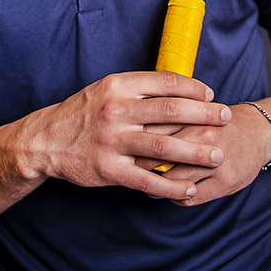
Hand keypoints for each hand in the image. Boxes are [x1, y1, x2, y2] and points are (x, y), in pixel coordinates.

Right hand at [2, 71, 230, 200]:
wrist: (45, 141)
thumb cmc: (83, 114)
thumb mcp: (106, 90)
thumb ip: (137, 89)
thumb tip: (178, 88)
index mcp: (118, 87)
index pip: (164, 82)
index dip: (192, 88)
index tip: (210, 94)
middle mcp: (116, 111)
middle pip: (170, 110)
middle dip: (204, 114)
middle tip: (225, 118)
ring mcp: (112, 141)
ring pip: (163, 145)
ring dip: (195, 151)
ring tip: (217, 154)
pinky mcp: (108, 169)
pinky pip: (146, 179)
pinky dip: (170, 186)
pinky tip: (189, 188)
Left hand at [135, 103, 270, 207]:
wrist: (260, 132)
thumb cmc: (220, 121)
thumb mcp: (196, 111)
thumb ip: (169, 116)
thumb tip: (133, 126)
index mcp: (195, 116)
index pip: (156, 128)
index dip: (137, 138)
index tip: (127, 143)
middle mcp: (206, 137)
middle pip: (162, 154)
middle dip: (142, 162)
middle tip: (132, 165)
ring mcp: (216, 161)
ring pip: (175, 179)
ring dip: (157, 185)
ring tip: (150, 183)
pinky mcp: (225, 182)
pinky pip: (190, 196)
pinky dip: (176, 196)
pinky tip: (172, 190)